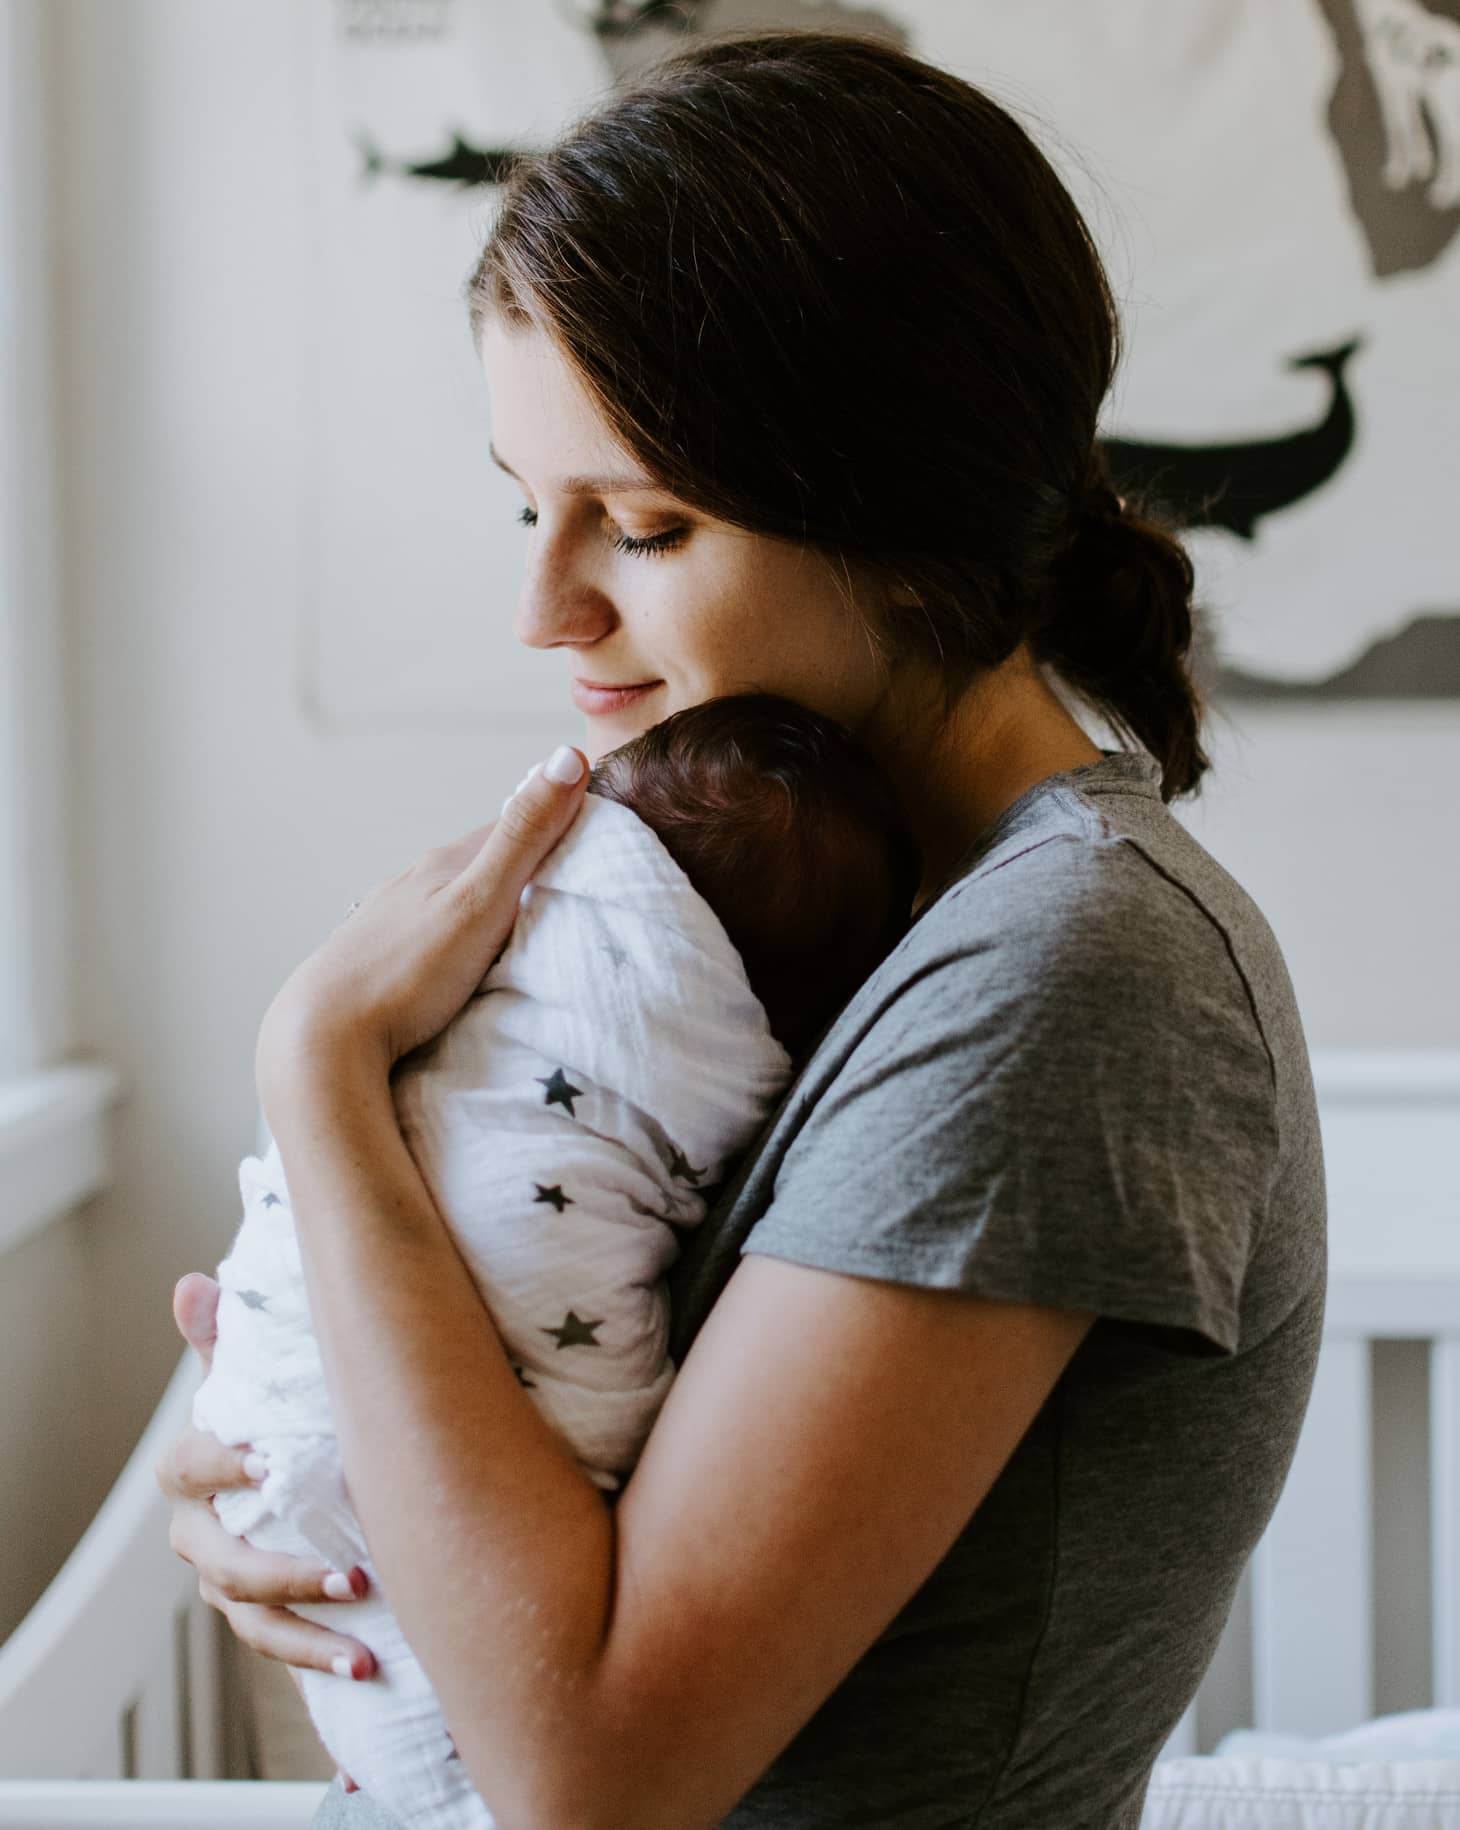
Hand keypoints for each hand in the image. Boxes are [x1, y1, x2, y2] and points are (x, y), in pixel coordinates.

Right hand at [156, 1272, 378, 1691]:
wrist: (293, 1468)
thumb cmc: (273, 1411)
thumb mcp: (254, 1373)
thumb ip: (227, 1337)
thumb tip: (194, 1284)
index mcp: (196, 1469)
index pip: (190, 1466)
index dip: (221, 1463)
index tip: (266, 1461)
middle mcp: (204, 1531)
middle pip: (223, 1564)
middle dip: (284, 1574)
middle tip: (353, 1574)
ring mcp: (229, 1581)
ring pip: (253, 1620)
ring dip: (307, 1636)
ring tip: (366, 1643)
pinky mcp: (263, 1614)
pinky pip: (281, 1646)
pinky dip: (317, 1660)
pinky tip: (366, 1668)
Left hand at [255, 745, 589, 1093]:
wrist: (323, 1039)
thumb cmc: (407, 974)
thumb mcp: (481, 901)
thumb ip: (524, 836)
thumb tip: (567, 755)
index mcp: (443, 862)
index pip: (512, 826)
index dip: (556, 826)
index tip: (596, 842)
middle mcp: (412, 881)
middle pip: (481, 862)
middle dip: (522, 868)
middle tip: (568, 891)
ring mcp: (388, 918)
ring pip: (450, 897)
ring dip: (485, 904)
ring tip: (518, 930)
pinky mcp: (373, 957)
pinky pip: (426, 933)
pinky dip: (453, 936)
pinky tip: (456, 960)